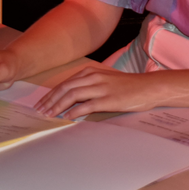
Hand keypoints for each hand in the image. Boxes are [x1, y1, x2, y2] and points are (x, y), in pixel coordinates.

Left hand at [34, 66, 163, 119]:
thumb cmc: (127, 86)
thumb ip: (88, 86)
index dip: (51, 94)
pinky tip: (67, 117)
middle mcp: (93, 77)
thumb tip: (71, 99)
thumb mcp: (105, 80)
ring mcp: (100, 88)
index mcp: (91, 72)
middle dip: (50, 100)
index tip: (41, 104)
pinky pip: (87, 105)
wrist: (148, 87)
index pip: (64, 83)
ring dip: (58, 106)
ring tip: (49, 115)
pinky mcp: (108, 99)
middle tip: (40, 111)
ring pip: (72, 95)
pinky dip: (74, 111)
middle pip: (65, 88)